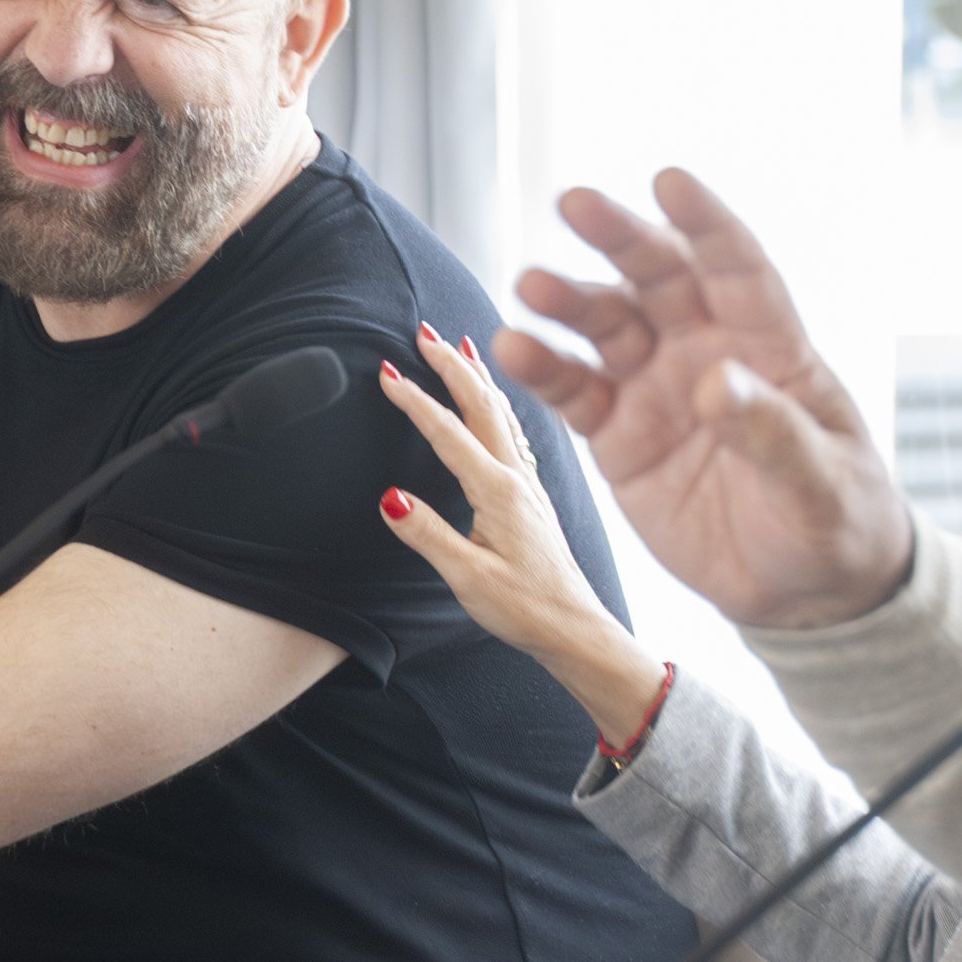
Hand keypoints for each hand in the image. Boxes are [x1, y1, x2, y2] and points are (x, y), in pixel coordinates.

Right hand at [374, 327, 670, 746]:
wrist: (575, 628)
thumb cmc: (527, 609)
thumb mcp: (469, 578)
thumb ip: (428, 535)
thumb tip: (389, 497)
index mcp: (499, 491)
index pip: (448, 431)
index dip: (414, 399)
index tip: (385, 370)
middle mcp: (518, 477)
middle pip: (482, 404)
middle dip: (451, 365)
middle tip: (423, 332)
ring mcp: (529, 483)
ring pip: (501, 413)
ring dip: (477, 377)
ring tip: (460, 347)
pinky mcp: (533, 496)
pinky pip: (513, 433)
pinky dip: (497, 405)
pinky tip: (494, 405)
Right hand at [497, 171, 910, 629]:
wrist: (801, 591)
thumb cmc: (834, 522)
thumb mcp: (820, 484)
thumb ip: (771, 432)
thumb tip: (716, 382)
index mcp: (771, 345)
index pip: (737, 268)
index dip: (706, 223)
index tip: (669, 181)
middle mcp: (705, 350)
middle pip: (658, 277)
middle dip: (619, 237)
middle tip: (575, 202)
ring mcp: (656, 389)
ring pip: (606, 326)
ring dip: (569, 301)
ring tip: (530, 285)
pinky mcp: (618, 435)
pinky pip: (573, 392)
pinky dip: (543, 369)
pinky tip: (512, 346)